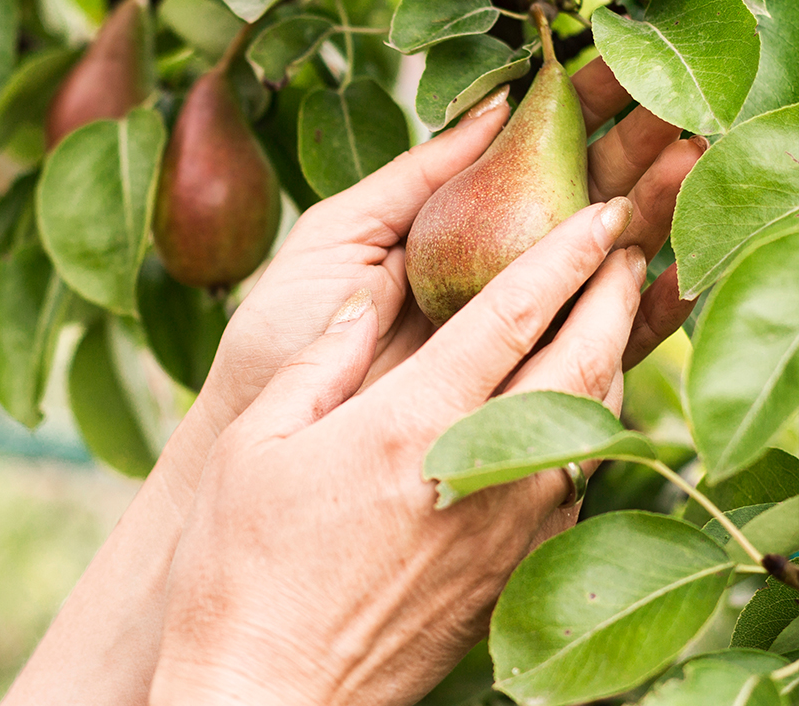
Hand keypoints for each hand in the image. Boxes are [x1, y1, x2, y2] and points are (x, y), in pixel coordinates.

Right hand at [150, 199, 645, 705]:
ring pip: (591, 425)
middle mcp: (478, 474)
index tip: (599, 215)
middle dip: (612, 294)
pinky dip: (588, 428)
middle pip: (577, 363)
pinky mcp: (507, 575)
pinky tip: (571, 407)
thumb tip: (364, 296)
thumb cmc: (244, 562)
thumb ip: (324, 356)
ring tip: (613, 312)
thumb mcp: (261, 439)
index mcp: (412, 426)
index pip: (513, 316)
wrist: (267, 690)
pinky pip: (571, 484)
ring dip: (611, 356)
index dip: (565, 256)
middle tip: (629, 246)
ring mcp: (504, 531)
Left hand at [197, 55, 701, 438]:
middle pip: (576, 205)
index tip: (619, 74)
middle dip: (629, 158)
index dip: (574, 117)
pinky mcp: (522, 395)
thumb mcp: (342, 229)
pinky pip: (597, 354)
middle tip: (676, 113)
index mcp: (450, 227)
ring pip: (599, 271)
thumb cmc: (285, 325)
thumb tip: (500, 100)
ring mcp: (510, 334)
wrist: (264, 426)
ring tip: (686, 167)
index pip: (527, 160)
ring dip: (651, 220)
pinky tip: (675, 272)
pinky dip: (642, 315)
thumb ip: (417, 174)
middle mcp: (490, 274)